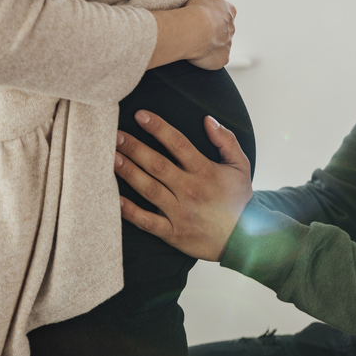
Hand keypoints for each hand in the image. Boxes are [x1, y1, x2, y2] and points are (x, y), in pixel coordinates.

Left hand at [115, 111, 252, 260]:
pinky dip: (129, 211)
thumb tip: (208, 119)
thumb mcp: (241, 166)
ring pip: (149, 189)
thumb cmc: (238, 199)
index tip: (140, 115)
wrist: (244, 239)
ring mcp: (180, 212)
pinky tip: (114, 199)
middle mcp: (190, 189)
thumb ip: (226, 140)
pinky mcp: (173, 232)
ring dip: (128, 172)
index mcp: (205, 171)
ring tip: (111, 158)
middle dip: (134, 147)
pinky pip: (147, 221)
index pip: (178, 144)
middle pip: (157, 164)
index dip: (158, 128)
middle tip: (114, 135)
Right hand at [183, 0, 235, 69]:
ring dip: (209, 44)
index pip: (224, 12)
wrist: (194, 28)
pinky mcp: (223, 58)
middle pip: (222, 30)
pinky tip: (197, 55)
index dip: (211, 15)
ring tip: (193, 43)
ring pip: (219, 44)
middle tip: (195, 31)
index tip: (200, 17)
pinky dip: (208, 58)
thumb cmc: (195, 10)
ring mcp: (228, 43)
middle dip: (210, 31)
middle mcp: (231, 27)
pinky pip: (217, 59)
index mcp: (229, 10)